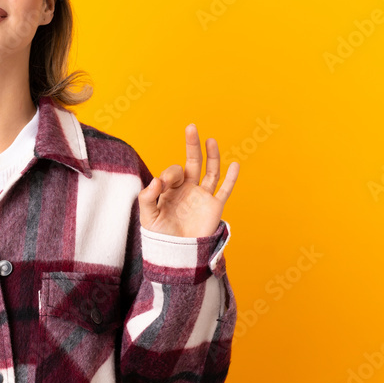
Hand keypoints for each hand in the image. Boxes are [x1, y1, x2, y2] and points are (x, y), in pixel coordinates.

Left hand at [137, 123, 238, 237]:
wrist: (176, 255)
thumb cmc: (160, 236)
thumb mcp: (148, 216)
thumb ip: (148, 197)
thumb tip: (157, 180)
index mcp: (171, 190)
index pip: (173, 172)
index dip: (168, 174)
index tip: (163, 184)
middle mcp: (188, 190)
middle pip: (193, 162)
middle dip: (192, 145)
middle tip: (191, 127)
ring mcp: (202, 197)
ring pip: (210, 171)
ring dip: (212, 155)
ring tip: (211, 139)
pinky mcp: (214, 207)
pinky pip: (225, 190)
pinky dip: (232, 178)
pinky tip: (235, 164)